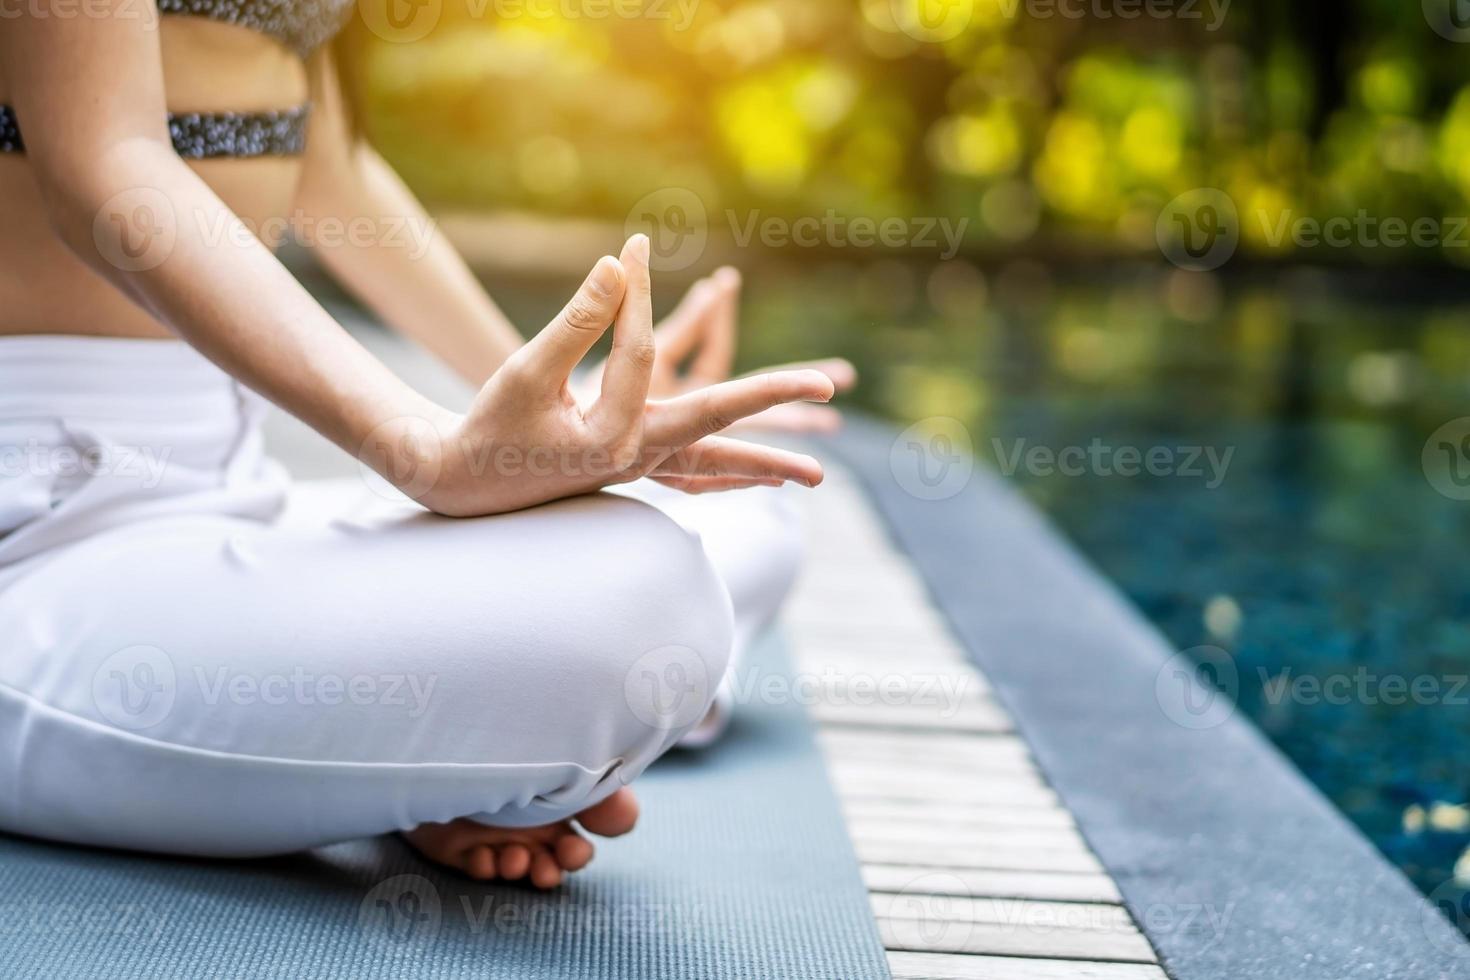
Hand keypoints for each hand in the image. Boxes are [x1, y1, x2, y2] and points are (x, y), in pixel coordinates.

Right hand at [368, 236, 835, 516]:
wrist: (462, 482)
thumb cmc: (490, 428)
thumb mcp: (528, 370)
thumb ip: (578, 321)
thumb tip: (619, 266)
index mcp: (613, 440)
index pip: (639, 354)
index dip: (633, 295)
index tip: (631, 247)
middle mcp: (638, 459)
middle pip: (719, 427)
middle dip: (772, 400)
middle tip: (828, 383)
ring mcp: (640, 468)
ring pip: (717, 467)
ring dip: (765, 464)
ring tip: (817, 474)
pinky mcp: (634, 467)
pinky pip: (697, 475)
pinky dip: (730, 475)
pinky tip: (758, 480)